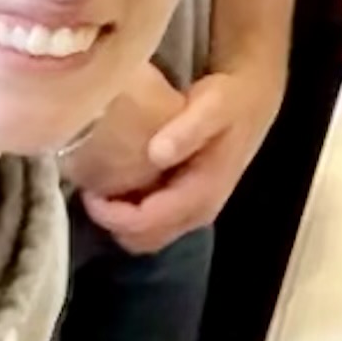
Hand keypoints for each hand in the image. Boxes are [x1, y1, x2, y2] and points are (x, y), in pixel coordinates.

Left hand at [79, 57, 284, 250]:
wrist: (252, 102)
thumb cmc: (230, 101)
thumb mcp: (214, 105)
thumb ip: (188, 129)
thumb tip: (156, 153)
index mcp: (202, 194)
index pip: (148, 222)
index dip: (113, 214)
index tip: (89, 189)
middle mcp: (198, 211)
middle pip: (144, 239)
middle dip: (112, 221)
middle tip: (90, 188)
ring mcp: (193, 211)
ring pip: (146, 236)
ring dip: (120, 220)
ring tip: (100, 187)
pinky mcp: (187, 204)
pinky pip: (151, 224)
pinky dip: (130, 213)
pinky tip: (118, 184)